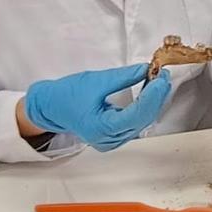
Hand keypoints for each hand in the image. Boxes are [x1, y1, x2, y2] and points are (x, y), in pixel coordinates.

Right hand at [24, 64, 171, 151]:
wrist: (49, 107)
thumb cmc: (66, 94)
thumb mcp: (96, 81)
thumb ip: (124, 77)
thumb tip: (146, 69)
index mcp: (100, 128)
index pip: (136, 114)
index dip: (152, 96)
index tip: (161, 78)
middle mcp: (108, 140)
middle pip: (142, 119)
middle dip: (155, 97)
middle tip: (162, 75)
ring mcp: (111, 141)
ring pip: (141, 123)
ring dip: (152, 102)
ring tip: (157, 81)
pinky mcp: (113, 137)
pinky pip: (135, 124)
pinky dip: (144, 108)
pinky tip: (149, 93)